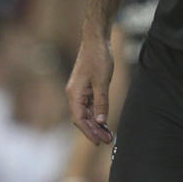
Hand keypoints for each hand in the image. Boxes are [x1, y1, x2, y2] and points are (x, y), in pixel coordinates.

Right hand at [66, 30, 114, 144]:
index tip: (98, 142)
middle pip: (82, 118)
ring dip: (96, 124)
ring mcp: (79, 90)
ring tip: (108, 134)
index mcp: (74, 93)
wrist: (96, 39)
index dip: (89, 132)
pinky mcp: (85, 87)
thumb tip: (100, 121)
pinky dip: (96, 114)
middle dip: (94, 130)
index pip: (79, 119)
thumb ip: (101, 102)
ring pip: (86, 113)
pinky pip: (89, 105)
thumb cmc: (98, 57)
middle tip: (108, 140)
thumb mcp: (102, 81)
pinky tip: (104, 120)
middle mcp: (74, 94)